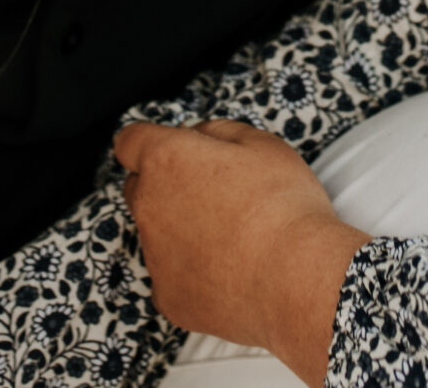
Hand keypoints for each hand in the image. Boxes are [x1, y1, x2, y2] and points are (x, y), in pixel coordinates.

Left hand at [113, 120, 367, 386]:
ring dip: (182, 230)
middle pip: (139, 188)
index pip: (129, 141)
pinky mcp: (167, 296)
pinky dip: (193, 273)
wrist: (298, 279)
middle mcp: (148, 206)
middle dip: (165, 186)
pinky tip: (230, 273)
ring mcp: (154, 256)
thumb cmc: (284, 206)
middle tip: (213, 194)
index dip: (149, 143)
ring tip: (233, 239)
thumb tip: (199, 135)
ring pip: (157, 234)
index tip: (170, 150)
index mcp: (166, 160)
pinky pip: (172, 276)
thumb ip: (217, 130)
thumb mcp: (261, 143)